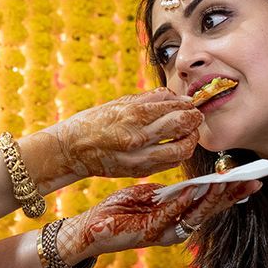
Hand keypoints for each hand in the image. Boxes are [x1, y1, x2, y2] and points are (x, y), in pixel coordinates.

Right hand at [27, 89, 204, 183]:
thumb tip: (176, 96)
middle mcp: (137, 137)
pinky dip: (178, 153)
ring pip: (181, 149)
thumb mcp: (118, 103)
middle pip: (181, 126)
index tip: (190, 103)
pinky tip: (175, 145)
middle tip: (196, 116)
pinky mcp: (140, 171)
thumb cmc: (93, 122)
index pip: (173, 107)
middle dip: (194, 119)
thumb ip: (149, 99)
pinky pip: (170, 163)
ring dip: (190, 139)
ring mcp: (139, 157)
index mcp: (131, 115)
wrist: (71, 150)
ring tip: (189, 133)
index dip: (186, 105)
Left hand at [54, 179, 258, 259]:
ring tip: (229, 182)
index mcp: (178, 219)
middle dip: (232, 195)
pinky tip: (194, 190)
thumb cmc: (120, 212)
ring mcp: (164, 232)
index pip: (210, 204)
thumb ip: (171, 193)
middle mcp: (176, 229)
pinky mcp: (148, 231)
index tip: (252, 178)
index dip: (231, 192)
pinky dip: (183, 203)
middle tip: (253, 180)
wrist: (91, 229)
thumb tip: (193, 184)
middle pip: (211, 211)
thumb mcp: (150, 197)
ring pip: (195, 214)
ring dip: (213, 198)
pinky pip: (169, 214)